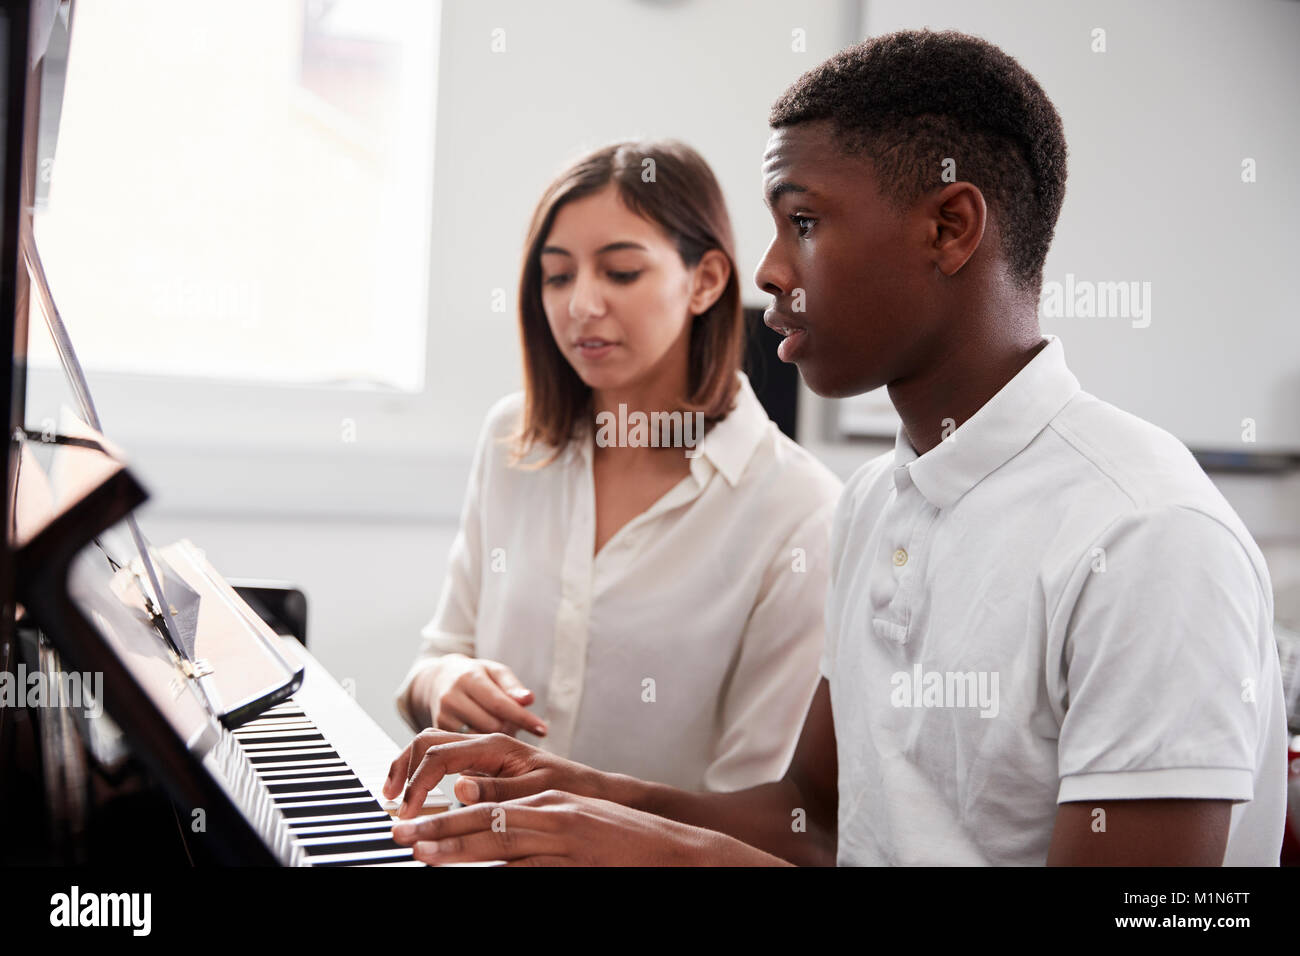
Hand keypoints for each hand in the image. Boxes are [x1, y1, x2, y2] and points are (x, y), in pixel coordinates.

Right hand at [383, 730, 607, 817]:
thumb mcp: (536, 792)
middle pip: (428, 741)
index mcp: (495, 745)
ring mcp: (482, 751)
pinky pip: (444, 760)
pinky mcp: (482, 764)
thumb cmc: (568, 788)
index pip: (440, 755)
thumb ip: (497, 790)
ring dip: (409, 767)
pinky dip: (423, 773)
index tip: (408, 813)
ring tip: (395, 795)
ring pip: (432, 747)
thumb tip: (459, 787)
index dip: (418, 784)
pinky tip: (418, 795)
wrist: (589, 788)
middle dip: (403, 766)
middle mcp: (485, 742)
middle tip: (390, 800)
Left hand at [390, 790, 786, 865]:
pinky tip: (478, 878)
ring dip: (460, 850)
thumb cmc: (619, 838)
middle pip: (485, 820)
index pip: (488, 805)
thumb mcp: (571, 820)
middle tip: (402, 835)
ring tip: (424, 854)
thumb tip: (485, 824)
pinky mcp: (576, 864)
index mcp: (548, 800)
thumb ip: (531, 820)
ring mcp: (565, 840)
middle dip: (440, 828)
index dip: (448, 814)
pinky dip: (503, 875)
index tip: (414, 822)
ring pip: (502, 844)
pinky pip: (530, 871)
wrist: (670, 849)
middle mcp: (552, 814)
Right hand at [420, 655, 545, 736]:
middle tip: (517, 723)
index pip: (500, 703)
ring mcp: (442, 716)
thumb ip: (512, 687)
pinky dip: (481, 743)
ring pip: (479, 739)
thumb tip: (529, 700)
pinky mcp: (438, 732)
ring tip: (499, 724)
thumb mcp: (494, 672)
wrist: (436, 679)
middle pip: (492, 725)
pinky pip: (467, 746)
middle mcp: (452, 698)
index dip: (523, 718)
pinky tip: (485, 735)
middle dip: (510, 727)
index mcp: (469, 678)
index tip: (543, 730)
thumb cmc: (475, 675)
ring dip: (496, 737)